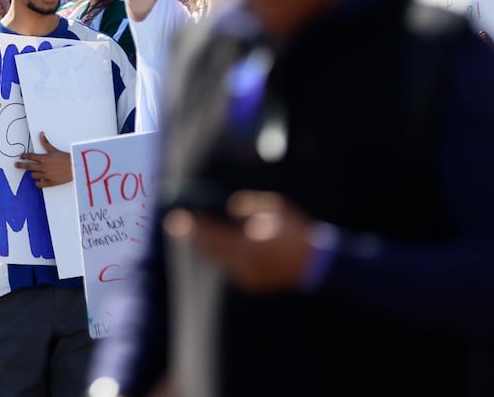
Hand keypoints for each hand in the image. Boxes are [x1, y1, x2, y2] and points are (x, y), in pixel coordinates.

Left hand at [16, 132, 71, 187]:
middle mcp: (43, 167)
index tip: (20, 157)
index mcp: (44, 158)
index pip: (30, 157)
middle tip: (16, 165)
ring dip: (32, 173)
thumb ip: (45, 143)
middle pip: (28, 166)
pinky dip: (37, 182)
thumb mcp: (54, 150)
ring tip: (33, 172)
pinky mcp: (50, 182)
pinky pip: (39, 184)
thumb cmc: (65, 158)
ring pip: (33, 175)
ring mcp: (46, 175)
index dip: (24, 156)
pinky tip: (38, 180)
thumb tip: (41, 134)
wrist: (75, 167)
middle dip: (20, 165)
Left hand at [166, 191, 314, 294]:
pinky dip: (224, 255)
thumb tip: (228, 210)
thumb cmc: (295, 230)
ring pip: (218, 260)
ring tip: (195, 231)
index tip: (176, 218)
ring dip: (209, 246)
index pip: (213, 237)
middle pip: (210, 251)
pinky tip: (219, 245)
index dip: (193, 228)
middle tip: (178, 223)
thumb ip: (247, 207)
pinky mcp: (250, 285)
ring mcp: (247, 278)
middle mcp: (245, 266)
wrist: (317, 264)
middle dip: (195, 237)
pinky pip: (230, 267)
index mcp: (250, 247)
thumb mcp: (273, 208)